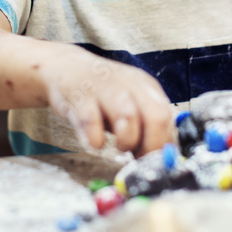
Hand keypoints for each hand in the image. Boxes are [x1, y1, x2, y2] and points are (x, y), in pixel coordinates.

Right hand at [40, 49, 172, 155]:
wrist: (65, 68)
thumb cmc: (101, 94)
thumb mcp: (129, 103)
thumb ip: (146, 126)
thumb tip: (159, 158)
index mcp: (146, 87)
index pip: (166, 117)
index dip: (163, 146)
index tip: (154, 163)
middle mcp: (129, 85)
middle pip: (156, 116)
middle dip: (152, 146)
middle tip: (139, 161)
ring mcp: (104, 89)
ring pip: (128, 115)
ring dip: (127, 140)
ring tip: (118, 147)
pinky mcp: (79, 98)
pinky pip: (91, 122)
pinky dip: (95, 140)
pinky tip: (94, 143)